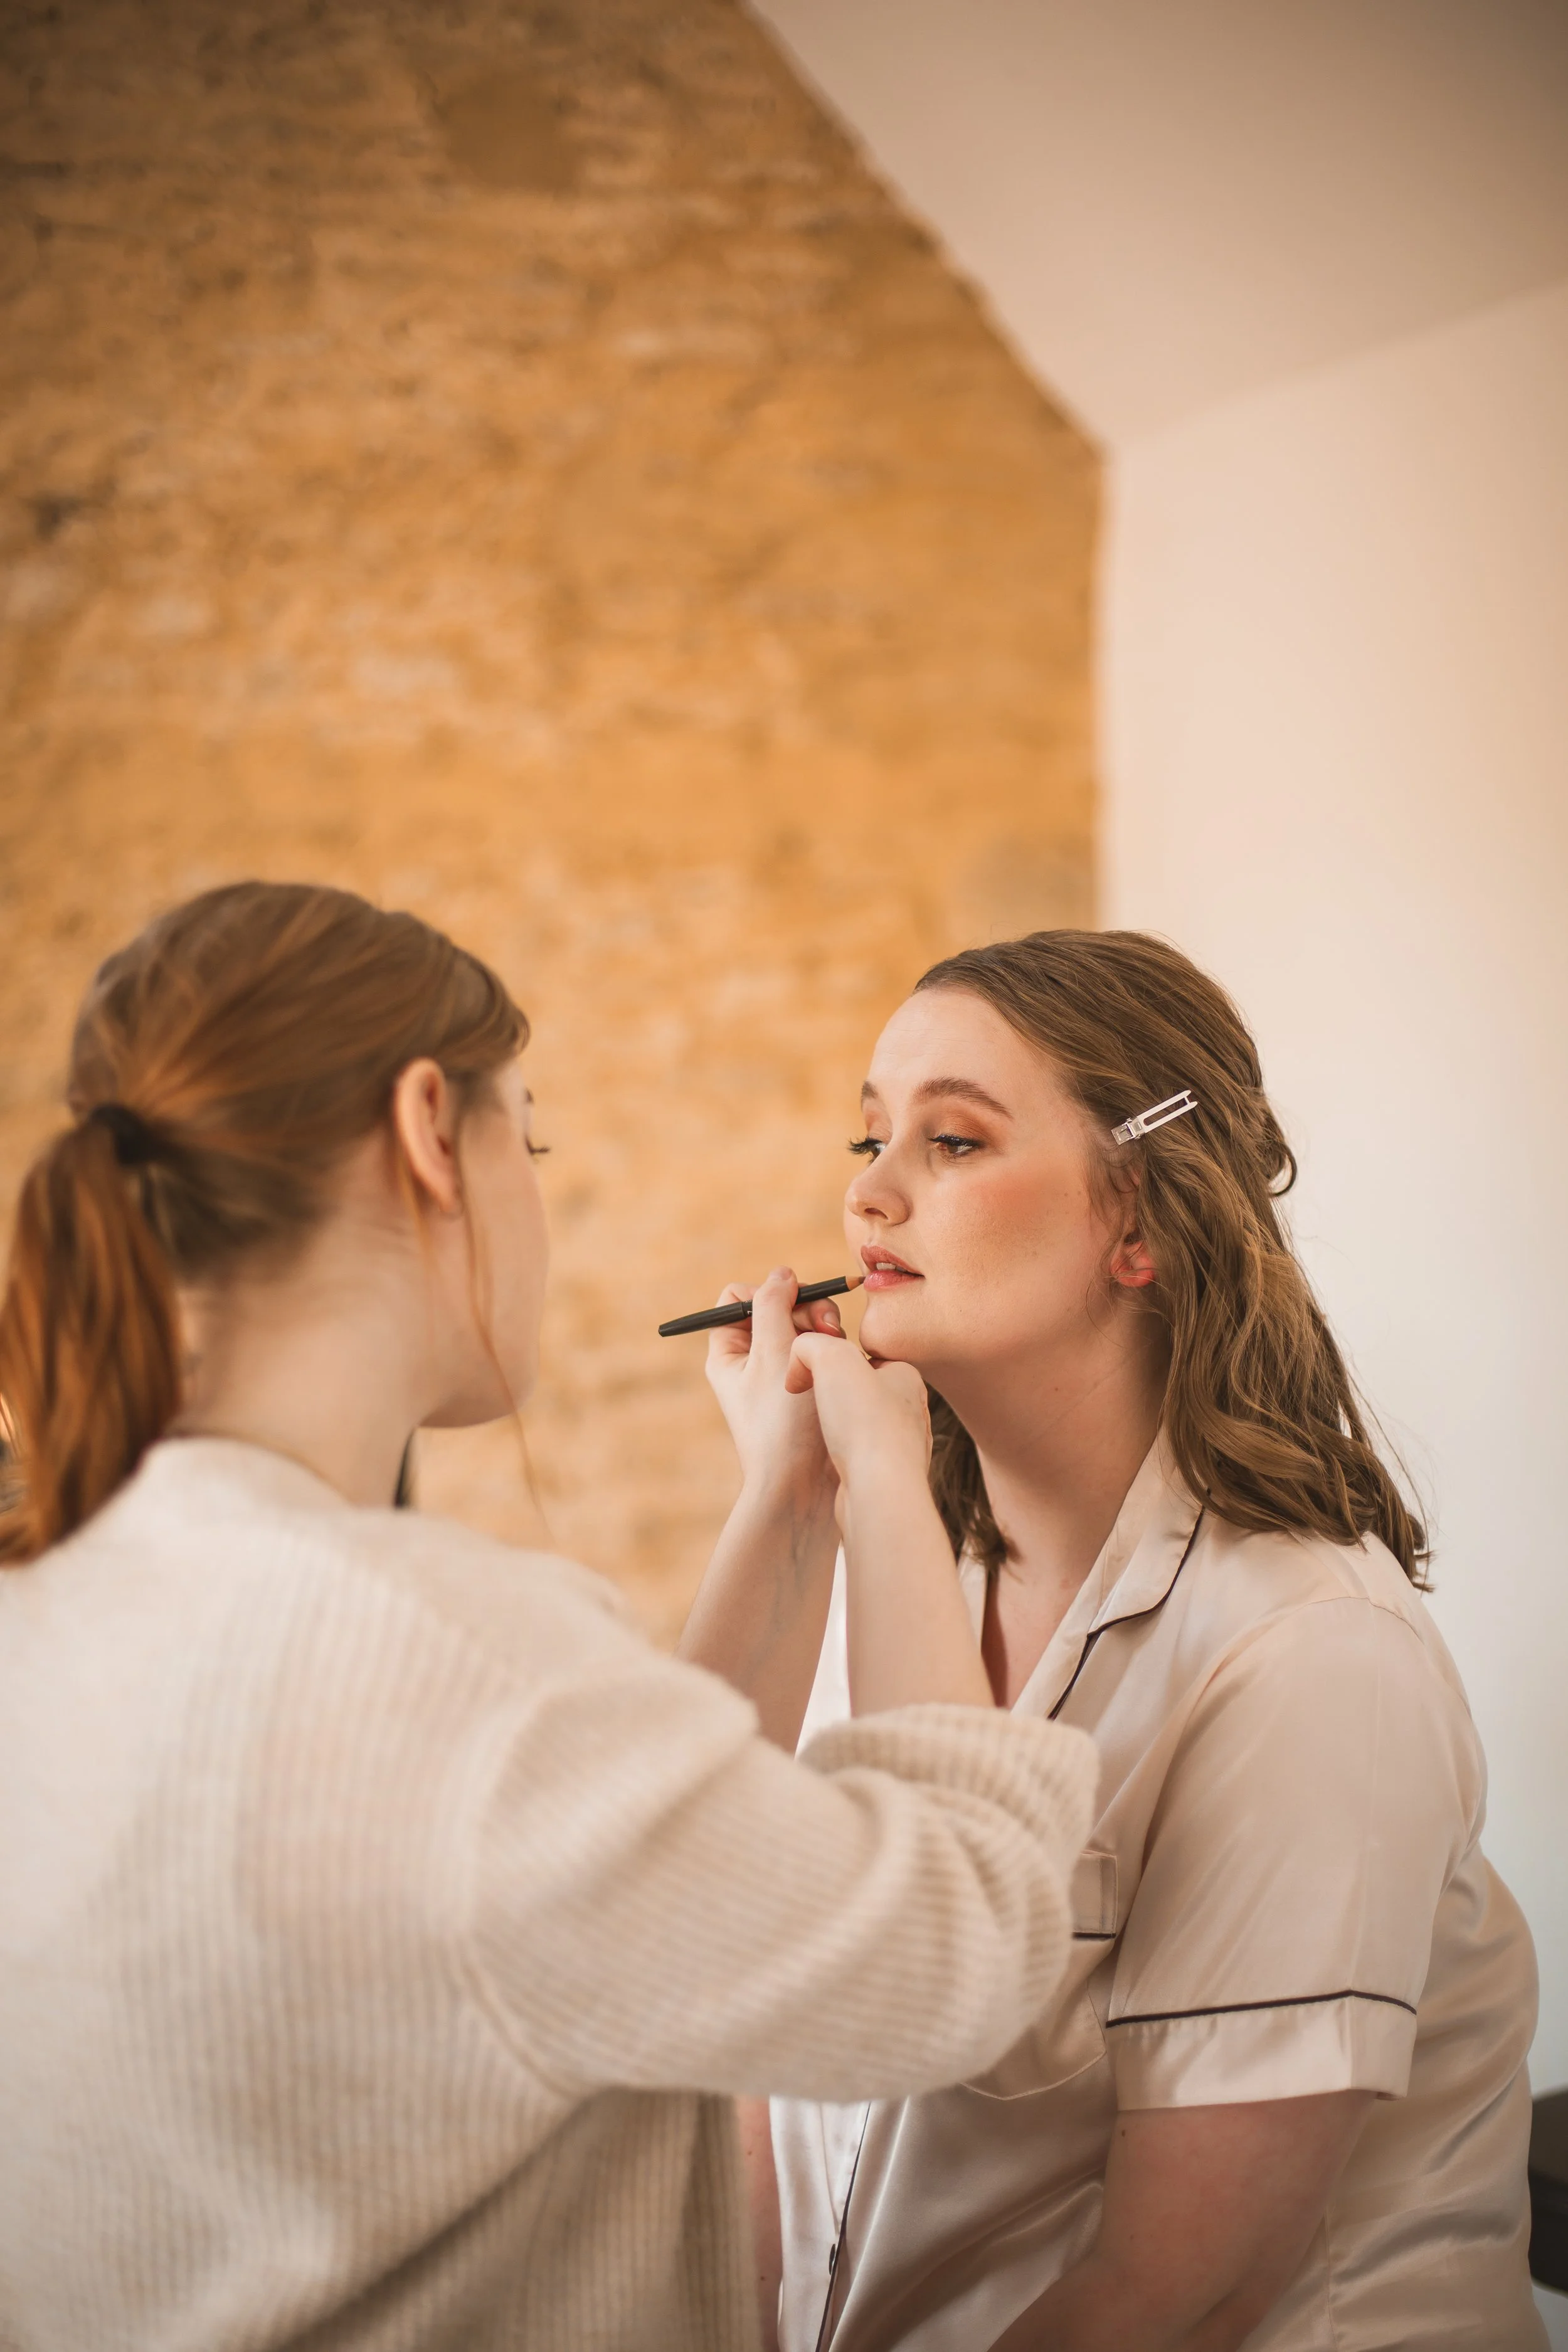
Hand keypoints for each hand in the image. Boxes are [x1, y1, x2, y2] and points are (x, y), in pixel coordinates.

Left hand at [705, 1268, 847, 1509]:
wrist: (805, 1488)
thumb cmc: (782, 1425)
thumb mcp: (772, 1354)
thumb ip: (774, 1305)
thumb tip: (781, 1274)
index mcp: (729, 1353)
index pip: (739, 1297)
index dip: (766, 1293)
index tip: (790, 1306)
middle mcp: (752, 1362)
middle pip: (779, 1308)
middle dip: (805, 1311)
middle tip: (826, 1328)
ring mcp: (783, 1376)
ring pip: (806, 1329)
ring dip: (824, 1331)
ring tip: (838, 1349)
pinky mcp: (811, 1389)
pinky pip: (824, 1354)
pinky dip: (835, 1353)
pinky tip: (846, 1366)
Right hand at [783, 1331, 931, 1496]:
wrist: (879, 1491)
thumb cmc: (864, 1422)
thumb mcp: (831, 1357)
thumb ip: (811, 1343)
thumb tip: (800, 1362)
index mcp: (905, 1376)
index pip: (860, 1357)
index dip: (827, 1362)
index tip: (808, 1377)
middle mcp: (909, 1411)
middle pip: (856, 1391)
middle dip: (828, 1396)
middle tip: (810, 1405)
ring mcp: (900, 1446)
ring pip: (854, 1426)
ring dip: (831, 1429)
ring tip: (820, 1436)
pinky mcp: (886, 1476)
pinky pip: (855, 1457)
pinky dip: (838, 1458)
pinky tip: (830, 1463)